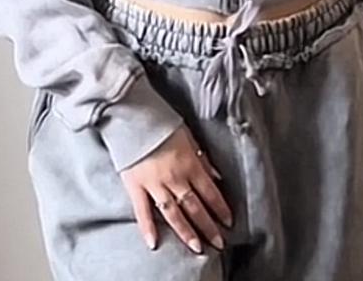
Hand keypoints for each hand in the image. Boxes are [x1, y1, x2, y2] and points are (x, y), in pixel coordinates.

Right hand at [120, 123, 232, 253]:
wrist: (133, 115)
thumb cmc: (162, 122)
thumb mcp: (188, 135)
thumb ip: (202, 158)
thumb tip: (217, 177)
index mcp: (190, 163)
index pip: (210, 192)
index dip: (220, 208)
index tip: (228, 222)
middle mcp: (175, 177)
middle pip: (195, 207)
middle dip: (208, 226)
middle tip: (219, 243)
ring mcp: (154, 184)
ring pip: (173, 214)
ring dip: (186, 232)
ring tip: (196, 248)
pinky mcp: (135, 186)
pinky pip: (142, 211)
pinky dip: (148, 228)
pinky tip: (153, 243)